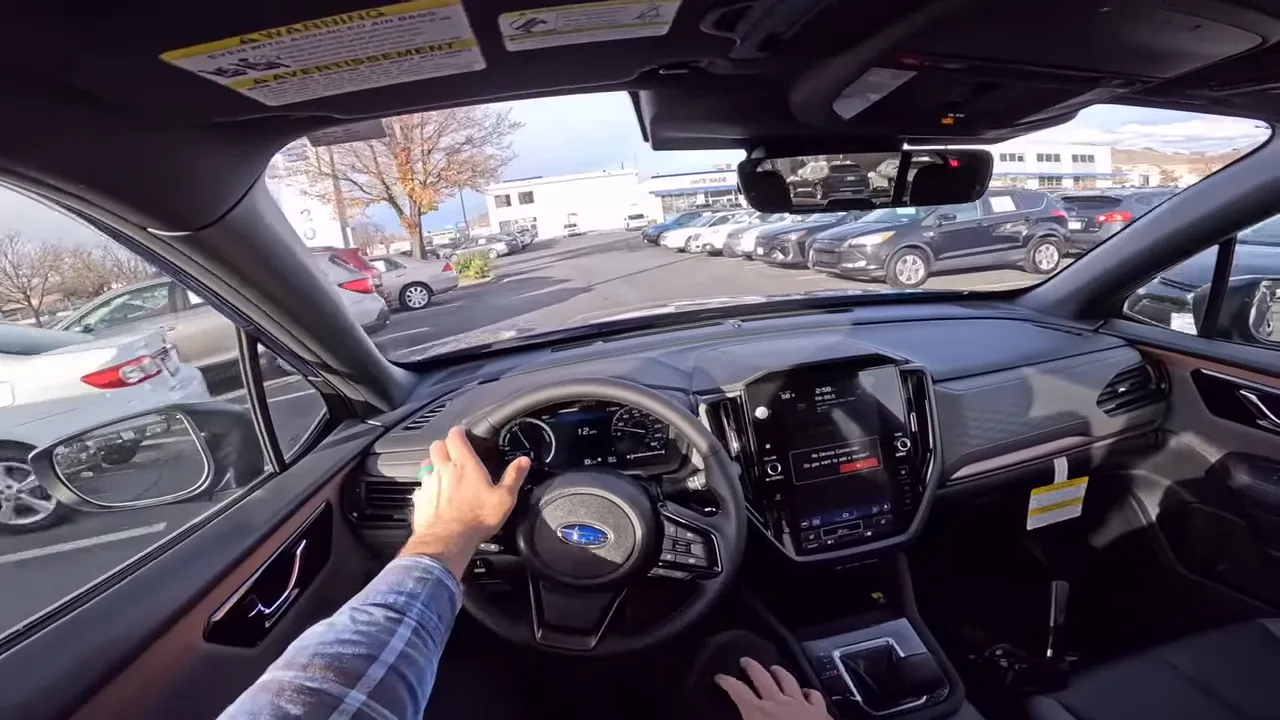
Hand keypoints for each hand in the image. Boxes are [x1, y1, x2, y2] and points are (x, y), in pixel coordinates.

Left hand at [399, 426, 530, 578]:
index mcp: (464, 464)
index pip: (455, 436)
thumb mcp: (504, 498)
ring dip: (433, 464)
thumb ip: (513, 477)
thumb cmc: (476, 519)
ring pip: (426, 464)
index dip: (459, 432)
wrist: (448, 541)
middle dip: (444, 445)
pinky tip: (435, 495)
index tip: (463, 433)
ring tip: (443, 472)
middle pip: (437, 445)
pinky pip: (420, 485)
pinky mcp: (419, 499)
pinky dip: (427, 486)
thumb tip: (523, 461)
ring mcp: (428, 484)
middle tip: (453, 451)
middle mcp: (443, 469)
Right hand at [716, 658, 831, 719]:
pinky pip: (813, 695)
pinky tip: (806, 691)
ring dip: (779, 672)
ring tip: (774, 668)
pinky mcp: (819, 711)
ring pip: (788, 680)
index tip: (719, 677)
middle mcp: (777, 703)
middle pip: (762, 677)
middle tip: (746, 661)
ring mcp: (800, 704)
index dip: (726, 682)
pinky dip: (808, 691)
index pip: (737, 691)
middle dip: (752, 667)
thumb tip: (736, 718)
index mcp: (757, 713)